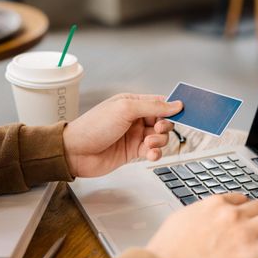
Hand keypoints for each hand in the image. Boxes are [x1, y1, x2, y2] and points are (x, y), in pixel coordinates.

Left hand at [63, 93, 181, 176]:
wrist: (76, 152)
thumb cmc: (94, 126)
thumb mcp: (125, 109)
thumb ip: (153, 106)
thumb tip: (176, 104)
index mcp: (133, 103)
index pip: (160, 103)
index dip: (172, 108)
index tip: (181, 113)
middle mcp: (136, 119)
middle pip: (164, 121)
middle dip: (165, 127)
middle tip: (158, 130)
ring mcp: (135, 136)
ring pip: (160, 138)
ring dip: (159, 142)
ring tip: (148, 145)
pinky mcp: (133, 152)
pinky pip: (153, 152)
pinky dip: (155, 154)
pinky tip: (150, 155)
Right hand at [146, 193, 257, 257]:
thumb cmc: (167, 250)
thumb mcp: (180, 220)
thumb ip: (198, 214)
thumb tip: (204, 216)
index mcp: (214, 204)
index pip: (241, 198)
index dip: (250, 207)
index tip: (253, 214)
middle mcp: (231, 213)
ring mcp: (242, 232)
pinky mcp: (250, 254)